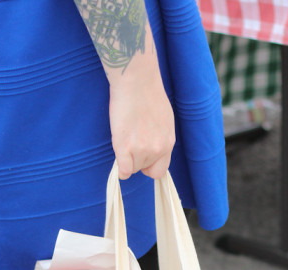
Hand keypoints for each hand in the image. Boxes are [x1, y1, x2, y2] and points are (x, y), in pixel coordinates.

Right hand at [108, 55, 174, 179]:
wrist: (137, 80)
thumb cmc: (148, 93)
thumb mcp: (164, 120)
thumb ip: (160, 137)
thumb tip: (151, 146)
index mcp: (168, 142)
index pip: (160, 171)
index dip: (149, 166)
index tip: (142, 157)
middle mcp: (158, 149)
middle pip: (144, 169)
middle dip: (137, 161)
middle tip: (130, 142)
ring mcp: (142, 149)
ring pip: (132, 168)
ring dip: (126, 157)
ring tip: (125, 135)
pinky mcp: (126, 147)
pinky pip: (123, 171)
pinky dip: (120, 169)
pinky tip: (119, 154)